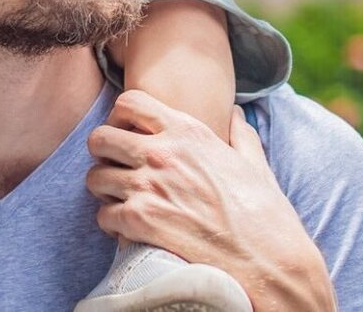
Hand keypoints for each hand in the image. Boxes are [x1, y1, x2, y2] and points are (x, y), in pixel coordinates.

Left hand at [84, 91, 334, 311]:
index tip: (129, 135)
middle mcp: (162, 153)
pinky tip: (129, 229)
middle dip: (104, 154)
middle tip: (118, 169)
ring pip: (95, 178)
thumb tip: (235, 114)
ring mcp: (149, 187)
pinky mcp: (140, 221)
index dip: (121, 118)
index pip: (129, 102)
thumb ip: (240, 134)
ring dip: (105, 190)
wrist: (268, 261)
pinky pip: (103, 216)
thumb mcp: (254, 163)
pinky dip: (112, 223)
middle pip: (100, 138)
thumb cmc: (264, 213)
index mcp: (188, 132)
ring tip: (122, 201)